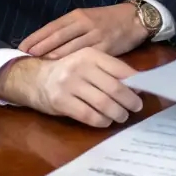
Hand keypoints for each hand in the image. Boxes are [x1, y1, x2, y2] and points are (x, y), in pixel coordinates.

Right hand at [0, 47, 143, 128]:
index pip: (120, 69)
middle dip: (130, 101)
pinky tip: (105, 121)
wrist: (32, 78)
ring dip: (118, 113)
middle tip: (136, 107)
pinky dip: (101, 121)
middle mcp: (80, 67)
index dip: (135, 83)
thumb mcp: (86, 63)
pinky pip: (88, 115)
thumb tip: (136, 84)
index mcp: (90, 55)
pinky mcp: (61, 102)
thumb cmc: (67, 71)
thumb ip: (108, 70)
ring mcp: (69, 85)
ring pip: (103, 103)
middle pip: (114, 88)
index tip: (142, 92)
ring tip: (122, 116)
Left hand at [19, 3, 147, 59]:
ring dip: (53, 56)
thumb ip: (70, 29)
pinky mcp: (105, 48)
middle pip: (57, 36)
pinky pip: (86, 57)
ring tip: (38, 64)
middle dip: (40, 47)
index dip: (36, 37)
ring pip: (69, 47)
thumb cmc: (107, 19)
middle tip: (25, 57)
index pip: (52, 26)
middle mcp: (85, 23)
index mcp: (77, 15)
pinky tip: (65, 69)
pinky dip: (73, 63)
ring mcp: (95, 35)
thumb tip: (47, 43)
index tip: (22, 46)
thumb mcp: (87, 18)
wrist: (134, 19)